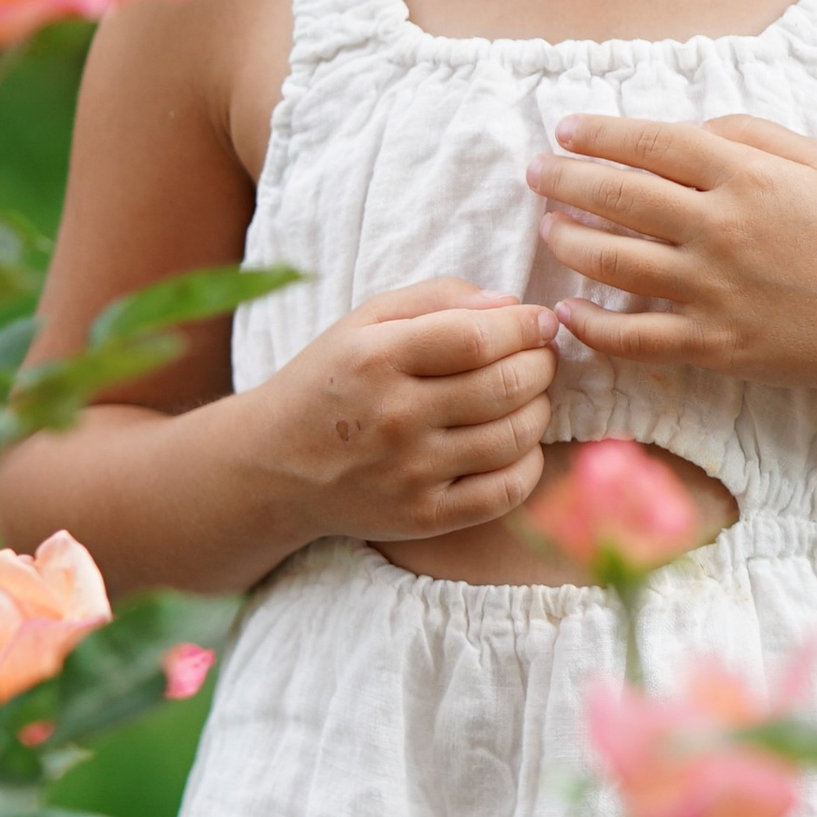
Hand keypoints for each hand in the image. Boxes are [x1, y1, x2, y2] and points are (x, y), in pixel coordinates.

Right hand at [243, 277, 558, 546]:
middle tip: (541, 357)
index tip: (542, 321)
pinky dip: (529, 461)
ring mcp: (410, 473)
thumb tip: (512, 305)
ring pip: (514, 436)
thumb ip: (437, 299)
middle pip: (505, 385)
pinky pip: (506, 492)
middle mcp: (395, 418)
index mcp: (377, 358)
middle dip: (541, 364)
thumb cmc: (331, 381)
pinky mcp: (424, 517)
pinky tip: (518, 442)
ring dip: (540, 408)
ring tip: (529, 395)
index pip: (478, 337)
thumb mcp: (365, 321)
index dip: (526, 325)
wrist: (274, 466)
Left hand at [528, 113, 816, 399]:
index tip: (565, 129)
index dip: (599, 133)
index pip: (651, 143)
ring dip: (569, 242)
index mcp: (747, 177)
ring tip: (549, 230)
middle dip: (565, 179)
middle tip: (536, 173)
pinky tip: (568, 311)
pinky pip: (634, 337)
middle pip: (619, 196)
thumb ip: (748, 134)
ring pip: (613, 262)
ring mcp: (713, 291)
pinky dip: (592, 326)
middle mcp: (721, 229)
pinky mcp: (713, 345)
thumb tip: (685, 128)